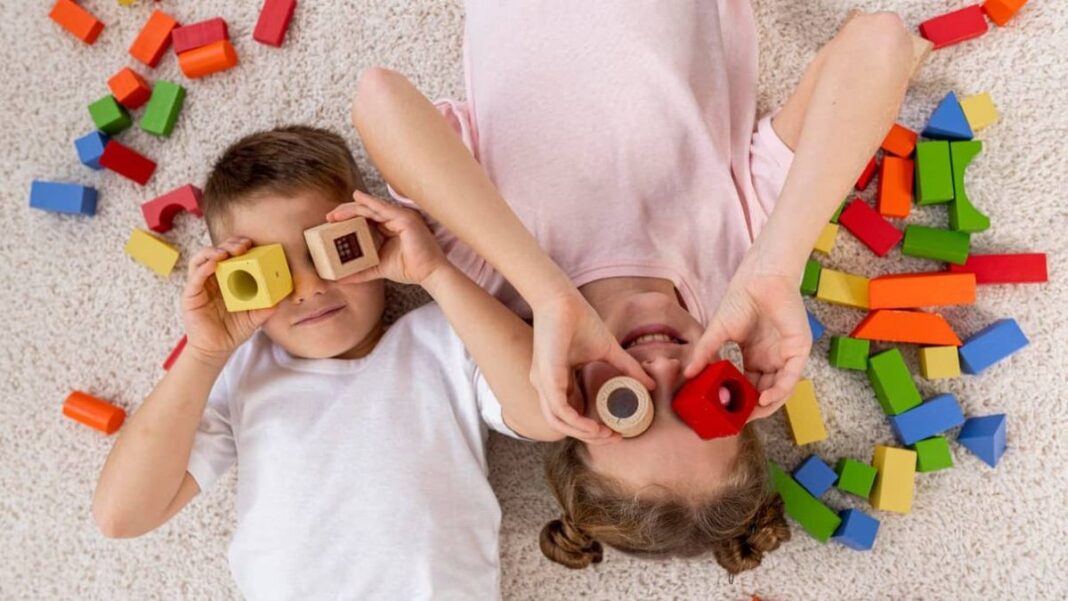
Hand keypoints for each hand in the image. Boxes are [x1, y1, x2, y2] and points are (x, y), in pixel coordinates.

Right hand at [182, 237, 277, 365]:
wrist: (216, 349)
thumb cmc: (233, 330)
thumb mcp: (255, 317)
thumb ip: (266, 308)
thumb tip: (281, 299)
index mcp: (227, 279)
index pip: (231, 255)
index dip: (239, 246)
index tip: (252, 244)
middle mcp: (212, 278)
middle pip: (217, 252)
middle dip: (229, 244)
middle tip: (243, 245)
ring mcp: (200, 285)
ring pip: (202, 259)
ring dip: (214, 251)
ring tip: (227, 252)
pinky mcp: (191, 295)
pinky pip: (195, 277)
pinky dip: (203, 268)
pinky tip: (214, 264)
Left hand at [326, 191, 447, 285]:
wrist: (429, 274)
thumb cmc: (410, 269)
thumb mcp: (378, 268)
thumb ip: (360, 271)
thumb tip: (340, 278)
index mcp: (390, 228)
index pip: (365, 219)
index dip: (348, 219)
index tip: (331, 223)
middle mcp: (395, 219)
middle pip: (366, 211)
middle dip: (346, 212)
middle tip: (329, 217)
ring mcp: (401, 217)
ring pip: (371, 208)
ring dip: (352, 208)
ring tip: (336, 213)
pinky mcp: (405, 218)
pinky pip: (383, 208)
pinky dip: (369, 202)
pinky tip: (357, 198)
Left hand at [531, 291, 655, 442]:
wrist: (562, 299)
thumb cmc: (580, 320)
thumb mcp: (608, 350)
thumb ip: (627, 368)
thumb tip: (651, 384)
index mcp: (557, 380)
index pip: (571, 414)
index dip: (592, 426)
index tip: (615, 430)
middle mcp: (546, 386)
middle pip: (564, 424)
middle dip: (590, 436)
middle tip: (614, 437)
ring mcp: (543, 383)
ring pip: (559, 423)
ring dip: (584, 434)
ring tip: (607, 434)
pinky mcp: (546, 379)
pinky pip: (559, 411)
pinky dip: (577, 423)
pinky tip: (595, 426)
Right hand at [684, 268, 810, 411]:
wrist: (760, 279)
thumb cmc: (741, 300)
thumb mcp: (717, 333)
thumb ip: (704, 354)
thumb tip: (687, 374)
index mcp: (755, 357)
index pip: (748, 386)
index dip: (738, 400)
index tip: (725, 412)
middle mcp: (772, 360)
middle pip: (764, 392)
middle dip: (751, 408)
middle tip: (736, 419)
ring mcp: (786, 356)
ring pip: (779, 390)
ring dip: (765, 405)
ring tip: (749, 414)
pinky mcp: (798, 350)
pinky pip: (790, 378)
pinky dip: (779, 392)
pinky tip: (764, 400)